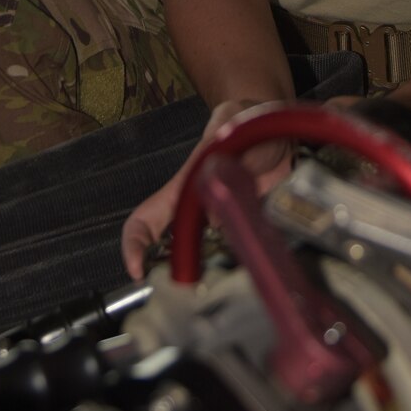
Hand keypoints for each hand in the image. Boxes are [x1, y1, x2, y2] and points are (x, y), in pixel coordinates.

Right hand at [120, 98, 294, 278]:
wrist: (276, 123)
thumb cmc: (243, 119)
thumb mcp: (228, 125)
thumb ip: (221, 154)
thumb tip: (214, 197)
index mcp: (182, 187)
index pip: (146, 219)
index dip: (134, 245)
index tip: (137, 270)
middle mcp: (198, 210)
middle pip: (172, 250)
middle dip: (174, 275)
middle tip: (188, 292)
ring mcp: (224, 221)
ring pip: (207, 258)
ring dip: (211, 274)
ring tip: (224, 282)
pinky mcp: (251, 225)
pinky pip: (244, 252)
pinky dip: (247, 264)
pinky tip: (258, 267)